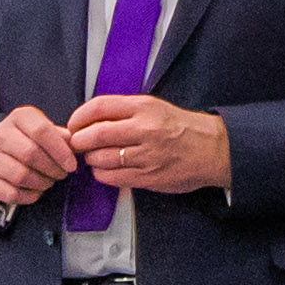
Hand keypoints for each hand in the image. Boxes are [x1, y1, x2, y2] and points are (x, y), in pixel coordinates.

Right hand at [0, 105, 80, 213]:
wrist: (2, 154)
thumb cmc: (33, 142)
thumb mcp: (48, 132)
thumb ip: (64, 138)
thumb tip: (77, 146)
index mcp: (19, 117)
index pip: (41, 131)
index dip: (60, 151)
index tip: (72, 165)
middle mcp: (0, 133)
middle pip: (30, 154)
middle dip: (52, 169)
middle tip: (61, 174)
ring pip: (20, 175)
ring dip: (41, 183)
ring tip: (49, 181)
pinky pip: (11, 192)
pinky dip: (29, 195)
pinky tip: (36, 190)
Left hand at [68, 94, 231, 195]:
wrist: (211, 148)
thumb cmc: (180, 127)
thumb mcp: (153, 106)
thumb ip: (123, 111)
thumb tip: (88, 119)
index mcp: (144, 107)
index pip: (99, 107)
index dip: (79, 117)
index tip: (74, 124)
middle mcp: (145, 129)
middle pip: (96, 134)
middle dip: (79, 141)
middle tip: (77, 143)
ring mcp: (147, 155)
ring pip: (101, 158)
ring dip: (91, 159)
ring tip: (93, 157)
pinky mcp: (149, 176)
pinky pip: (113, 177)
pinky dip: (102, 174)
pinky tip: (105, 169)